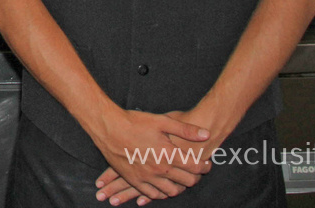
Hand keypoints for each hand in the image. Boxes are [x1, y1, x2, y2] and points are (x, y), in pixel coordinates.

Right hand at [85, 108, 210, 204]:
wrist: (108, 127)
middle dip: (195, 178)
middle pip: (187, 181)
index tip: (206, 164)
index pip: (195, 167)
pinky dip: (161, 193)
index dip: (205, 166)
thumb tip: (206, 134)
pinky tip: (163, 186)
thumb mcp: (162, 121)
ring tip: (181, 180)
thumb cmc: (135, 122)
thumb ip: (185, 130)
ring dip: (180, 187)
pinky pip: (153, 194)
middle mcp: (160, 169)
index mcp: (168, 154)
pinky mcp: (135, 180)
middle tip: (196, 173)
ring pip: (171, 191)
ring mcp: (147, 177)